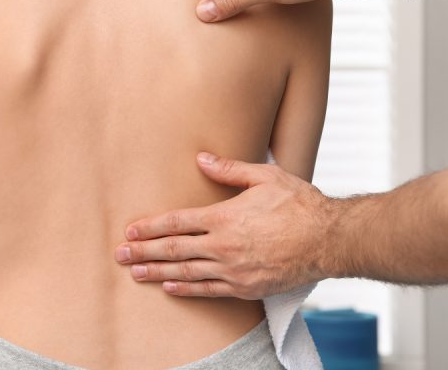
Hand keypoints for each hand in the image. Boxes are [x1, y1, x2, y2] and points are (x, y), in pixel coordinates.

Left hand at [113, 152, 338, 298]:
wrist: (328, 240)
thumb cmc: (299, 204)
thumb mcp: (265, 176)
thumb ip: (229, 169)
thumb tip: (201, 158)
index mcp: (225, 217)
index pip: (177, 223)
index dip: (151, 227)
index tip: (131, 230)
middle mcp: (224, 246)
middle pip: (174, 250)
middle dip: (143, 252)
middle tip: (119, 255)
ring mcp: (234, 270)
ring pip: (186, 273)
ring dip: (157, 273)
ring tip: (135, 273)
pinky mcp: (246, 287)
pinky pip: (209, 290)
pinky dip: (186, 289)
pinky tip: (170, 287)